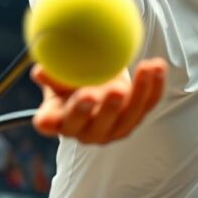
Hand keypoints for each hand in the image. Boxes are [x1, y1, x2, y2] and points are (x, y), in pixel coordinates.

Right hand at [31, 58, 166, 143]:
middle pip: (96, 127)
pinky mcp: (133, 119)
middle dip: (107, 109)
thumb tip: (41, 72)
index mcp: (58, 121)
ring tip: (145, 70)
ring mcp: (112, 130)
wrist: (91, 80)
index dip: (56, 118)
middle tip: (115, 90)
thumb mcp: (57, 76)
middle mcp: (85, 132)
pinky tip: (156, 65)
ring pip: (127, 118)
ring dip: (138, 94)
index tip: (64, 101)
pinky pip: (147, 104)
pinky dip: (154, 85)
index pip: (51, 124)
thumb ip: (52, 75)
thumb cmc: (69, 79)